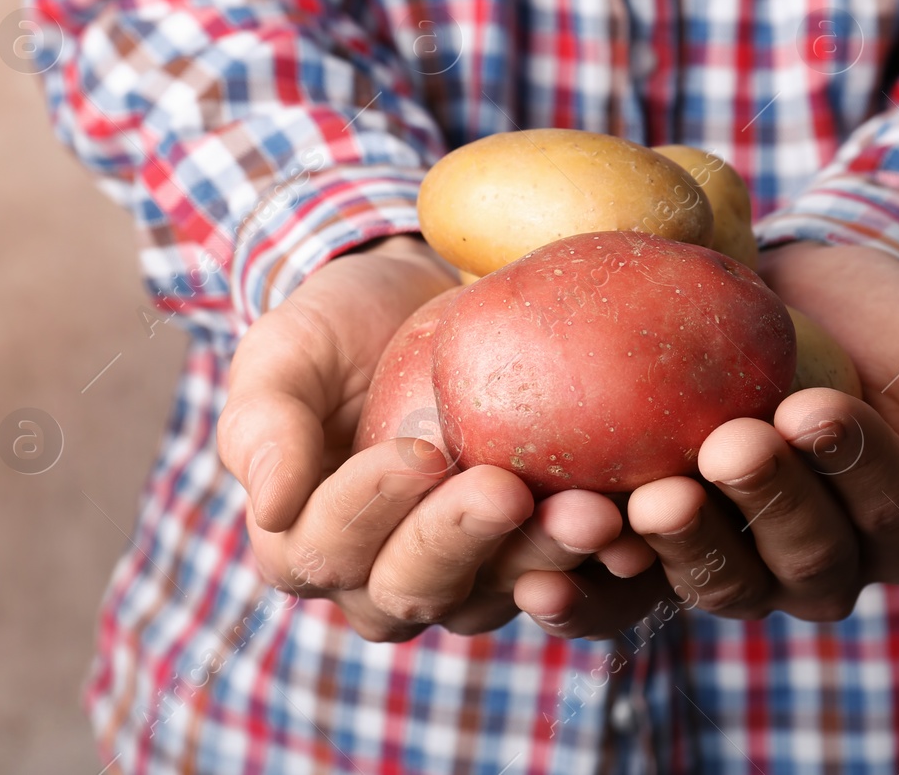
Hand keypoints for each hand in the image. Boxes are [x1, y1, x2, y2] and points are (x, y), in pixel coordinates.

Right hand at [216, 235, 628, 640]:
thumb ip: (261, 423)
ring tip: (592, 516)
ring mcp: (467, 575)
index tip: (418, 449)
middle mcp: (384, 580)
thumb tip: (269, 505)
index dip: (369, 509)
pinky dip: (603, 565)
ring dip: (545, 560)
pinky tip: (638, 526)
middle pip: (417, 588)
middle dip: (464, 543)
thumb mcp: (283, 355)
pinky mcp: (535, 555)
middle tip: (510, 491)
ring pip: (498, 595)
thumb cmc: (340, 331)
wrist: (423, 303)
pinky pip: (570, 580)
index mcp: (308, 545)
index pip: (330, 548)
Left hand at [510, 241, 898, 634]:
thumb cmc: (893, 328)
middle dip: (763, 505)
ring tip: (650, 499)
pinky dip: (592, 591)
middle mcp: (815, 565)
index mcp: (896, 533)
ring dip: (681, 546)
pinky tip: (546, 573)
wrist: (802, 289)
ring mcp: (733, 560)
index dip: (850, 469)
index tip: (812, 407)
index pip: (880, 514)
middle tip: (728, 446)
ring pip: (714, 580)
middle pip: (794, 560)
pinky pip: (628, 590)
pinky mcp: (657, 546)